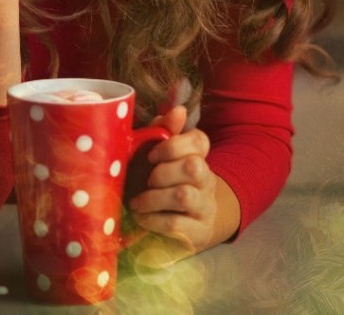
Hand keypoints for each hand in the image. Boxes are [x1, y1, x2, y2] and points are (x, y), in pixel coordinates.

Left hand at [126, 106, 239, 259]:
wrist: (187, 227)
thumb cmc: (164, 186)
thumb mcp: (158, 158)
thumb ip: (163, 132)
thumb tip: (178, 110)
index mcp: (198, 157)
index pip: (199, 141)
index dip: (174, 145)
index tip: (151, 154)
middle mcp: (206, 181)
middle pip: (193, 166)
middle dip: (162, 172)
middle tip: (146, 180)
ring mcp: (204, 207)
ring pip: (183, 195)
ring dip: (153, 197)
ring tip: (137, 202)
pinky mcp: (197, 233)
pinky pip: (175, 224)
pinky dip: (153, 219)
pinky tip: (142, 217)